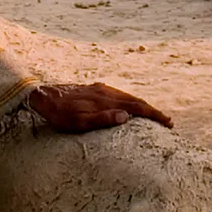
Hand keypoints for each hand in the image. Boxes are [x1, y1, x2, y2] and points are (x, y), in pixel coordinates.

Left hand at [24, 80, 173, 133]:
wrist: (43, 96)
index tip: (168, 122)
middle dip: (152, 110)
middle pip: (135, 100)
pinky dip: (130, 101)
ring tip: (152, 114)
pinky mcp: (94, 89)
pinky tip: (128, 106)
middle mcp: (106, 91)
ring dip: (142, 105)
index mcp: (105, 100)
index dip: (153, 114)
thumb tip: (126, 116)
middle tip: (167, 121)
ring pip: (127, 96)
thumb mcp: (78, 122)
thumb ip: (102, 119)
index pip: (136, 107)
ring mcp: (100, 89)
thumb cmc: (59, 114)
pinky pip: (118, 94)